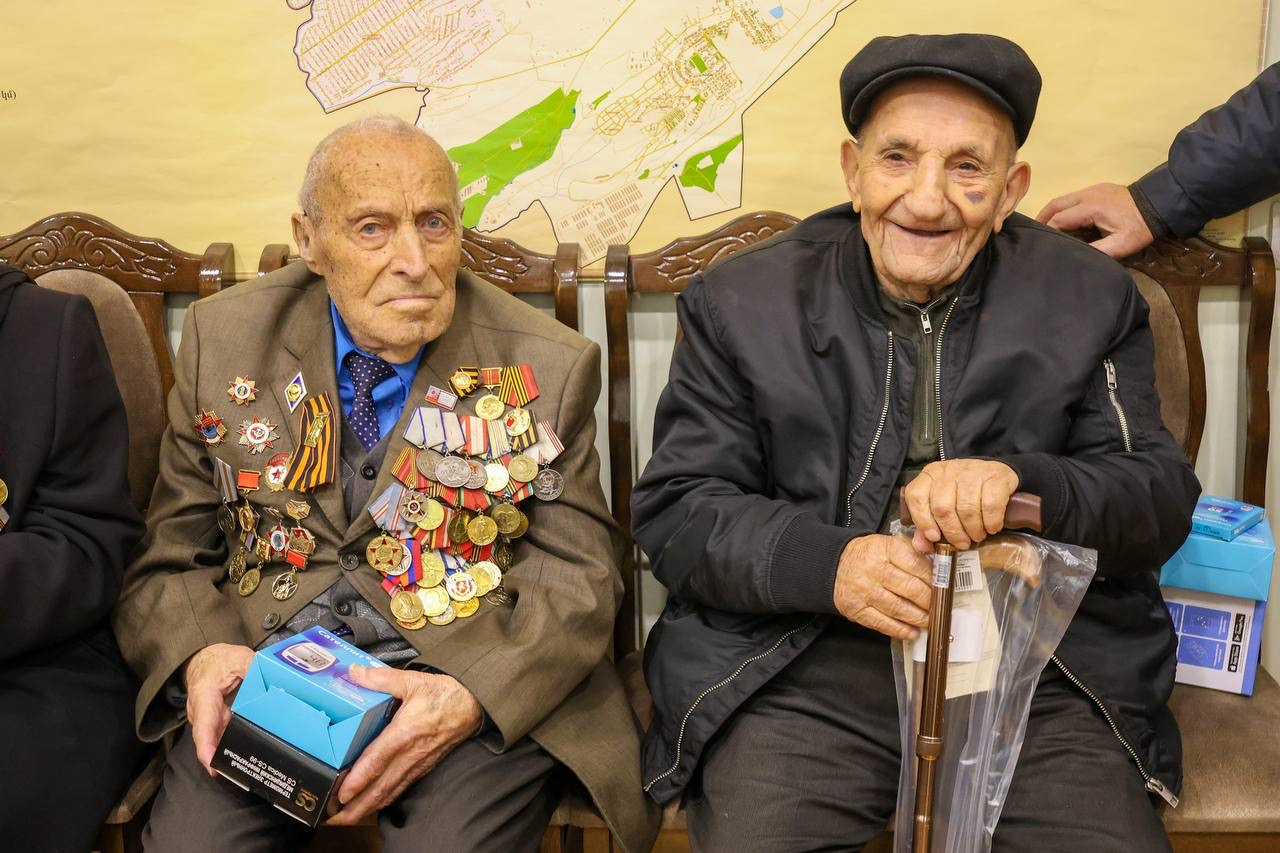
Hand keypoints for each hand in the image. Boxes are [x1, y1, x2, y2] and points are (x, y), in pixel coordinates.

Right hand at [184, 643, 254, 774]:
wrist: (205, 661)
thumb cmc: (221, 660)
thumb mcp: (239, 657)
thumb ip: (254, 667)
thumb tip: (274, 679)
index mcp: (204, 694)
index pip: (204, 723)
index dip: (207, 745)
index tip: (212, 763)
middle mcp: (201, 712)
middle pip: (209, 739)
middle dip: (220, 758)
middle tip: (238, 774)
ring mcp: (208, 720)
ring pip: (217, 741)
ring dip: (228, 755)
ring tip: (245, 770)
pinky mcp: (216, 724)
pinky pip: (223, 737)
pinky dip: (233, 746)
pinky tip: (248, 757)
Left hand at [327, 666, 482, 824]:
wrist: (472, 704)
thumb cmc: (444, 694)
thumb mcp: (411, 681)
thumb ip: (380, 678)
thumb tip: (354, 674)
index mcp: (405, 732)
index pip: (377, 761)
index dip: (358, 780)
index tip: (341, 794)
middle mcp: (410, 753)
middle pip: (380, 787)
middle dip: (357, 806)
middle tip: (333, 818)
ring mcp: (418, 763)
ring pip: (389, 792)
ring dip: (368, 808)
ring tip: (347, 818)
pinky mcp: (423, 766)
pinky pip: (400, 788)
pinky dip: (384, 800)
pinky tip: (373, 805)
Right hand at [833, 534, 932, 638]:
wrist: (834, 565)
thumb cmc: (867, 556)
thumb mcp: (888, 543)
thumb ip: (913, 551)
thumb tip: (939, 564)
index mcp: (884, 549)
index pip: (917, 566)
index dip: (935, 580)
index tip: (944, 588)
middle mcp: (873, 569)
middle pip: (910, 589)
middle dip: (930, 602)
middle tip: (940, 607)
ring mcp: (864, 591)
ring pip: (899, 609)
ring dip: (919, 619)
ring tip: (929, 621)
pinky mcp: (856, 609)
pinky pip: (882, 623)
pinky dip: (900, 630)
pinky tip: (911, 632)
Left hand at [904, 459, 1018, 551]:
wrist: (996, 476)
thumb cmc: (964, 494)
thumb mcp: (942, 505)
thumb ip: (927, 525)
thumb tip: (921, 546)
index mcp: (930, 476)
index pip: (916, 497)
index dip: (923, 520)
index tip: (935, 537)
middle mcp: (948, 471)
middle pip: (942, 507)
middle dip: (953, 532)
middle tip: (962, 542)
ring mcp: (972, 471)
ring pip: (966, 509)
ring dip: (973, 530)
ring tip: (977, 536)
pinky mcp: (995, 476)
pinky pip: (990, 505)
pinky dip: (991, 522)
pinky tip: (992, 527)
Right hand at [1035, 182, 1154, 257]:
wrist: (1159, 204)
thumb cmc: (1140, 227)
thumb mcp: (1121, 245)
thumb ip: (1095, 251)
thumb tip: (1075, 258)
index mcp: (1090, 207)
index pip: (1058, 220)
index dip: (1048, 233)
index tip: (1044, 245)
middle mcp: (1086, 194)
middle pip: (1054, 205)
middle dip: (1041, 219)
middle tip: (1034, 235)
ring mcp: (1091, 189)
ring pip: (1061, 200)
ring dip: (1050, 213)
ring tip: (1045, 229)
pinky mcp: (1096, 189)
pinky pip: (1072, 198)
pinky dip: (1062, 209)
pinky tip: (1063, 221)